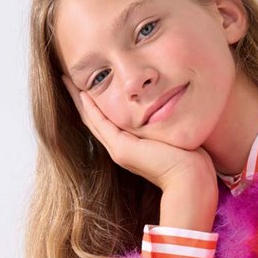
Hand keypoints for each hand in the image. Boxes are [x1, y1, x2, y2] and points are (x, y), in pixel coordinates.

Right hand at [61, 76, 218, 217]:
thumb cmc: (191, 160)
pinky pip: (100, 123)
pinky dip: (90, 107)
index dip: (95, 103)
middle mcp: (121, 148)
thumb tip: (173, 106)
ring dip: (78, 99)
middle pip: (94, 119)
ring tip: (66, 80)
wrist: (191, 179)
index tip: (86, 84)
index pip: (107, 121)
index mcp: (132, 146)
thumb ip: (167, 124)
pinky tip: (82, 92)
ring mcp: (119, 150)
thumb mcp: (174, 135)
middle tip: (67, 78)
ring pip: (92, 119)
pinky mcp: (123, 149)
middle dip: (80, 98)